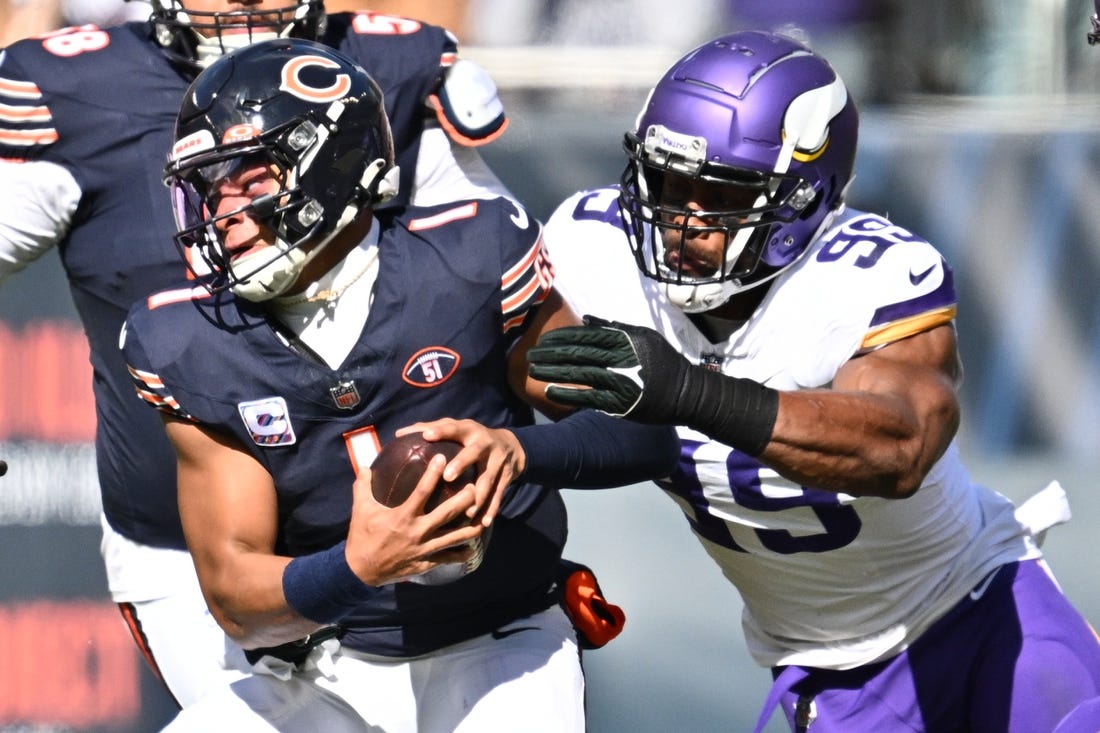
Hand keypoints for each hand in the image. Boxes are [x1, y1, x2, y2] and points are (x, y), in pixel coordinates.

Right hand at [345, 454, 482, 585]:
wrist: (361, 571)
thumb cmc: (362, 537)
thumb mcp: (360, 510)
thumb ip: (363, 486)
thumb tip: (364, 466)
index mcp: (402, 516)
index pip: (422, 491)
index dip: (432, 473)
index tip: (442, 458)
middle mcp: (417, 532)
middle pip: (447, 513)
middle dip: (464, 499)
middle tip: (475, 486)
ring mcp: (423, 549)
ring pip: (454, 537)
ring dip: (470, 527)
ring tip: (484, 518)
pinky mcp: (425, 563)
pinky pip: (447, 558)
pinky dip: (461, 554)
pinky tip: (472, 549)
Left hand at [396, 418, 523, 527]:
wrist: (512, 446)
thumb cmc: (471, 438)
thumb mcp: (456, 429)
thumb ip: (430, 429)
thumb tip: (399, 434)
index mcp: (468, 430)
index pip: (452, 428)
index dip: (440, 431)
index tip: (426, 436)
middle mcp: (484, 443)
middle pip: (473, 452)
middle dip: (462, 463)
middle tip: (447, 476)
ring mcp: (498, 460)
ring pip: (487, 479)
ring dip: (478, 496)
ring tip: (467, 512)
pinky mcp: (506, 476)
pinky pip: (499, 494)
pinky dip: (492, 509)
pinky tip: (484, 523)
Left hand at [526, 315, 692, 423]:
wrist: (686, 392)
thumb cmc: (664, 362)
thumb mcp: (644, 336)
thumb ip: (615, 328)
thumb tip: (587, 319)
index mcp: (624, 341)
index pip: (585, 336)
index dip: (561, 337)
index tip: (543, 339)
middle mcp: (621, 359)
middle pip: (578, 353)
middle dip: (550, 353)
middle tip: (529, 354)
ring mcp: (620, 381)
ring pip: (579, 374)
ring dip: (553, 371)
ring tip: (533, 370)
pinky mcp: (620, 403)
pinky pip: (588, 398)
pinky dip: (567, 394)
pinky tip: (549, 390)